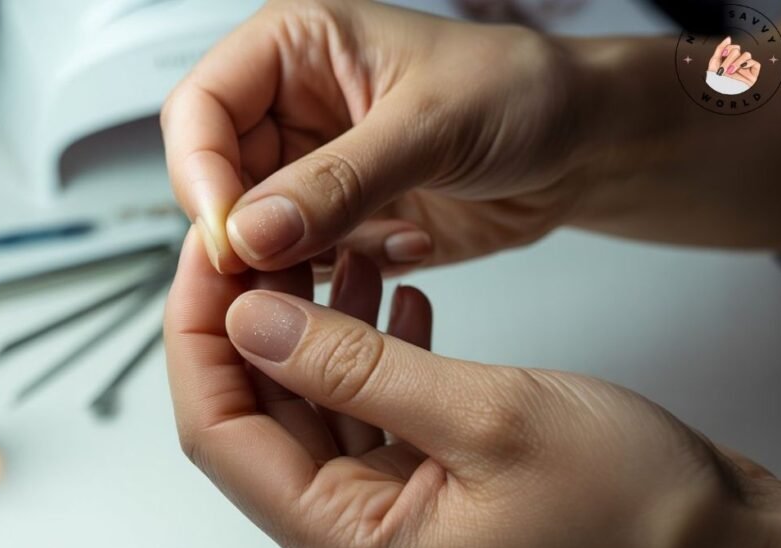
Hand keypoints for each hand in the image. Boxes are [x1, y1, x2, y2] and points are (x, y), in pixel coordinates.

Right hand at [162, 0, 590, 275]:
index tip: (230, 235)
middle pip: (216, 177)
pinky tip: (410, 238)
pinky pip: (304, 261)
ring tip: (387, 234)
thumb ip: (339, 180)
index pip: (201, 108)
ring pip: (255, 230)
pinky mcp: (337, 219)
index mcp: (295, 47)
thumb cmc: (521, 92)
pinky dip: (347, 267)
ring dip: (307, 254)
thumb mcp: (432, 124)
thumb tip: (252, 229)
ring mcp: (311, 168)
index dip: (201, 173)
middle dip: (251, 230)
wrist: (579, 146)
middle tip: (290, 264)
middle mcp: (292, 107)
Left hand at [165, 228, 780, 547]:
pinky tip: (398, 302)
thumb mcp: (485, 418)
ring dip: (317, 326)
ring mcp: (391, 508)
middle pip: (257, 413)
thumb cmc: (637, 518)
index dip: (199, 335)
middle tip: (267, 241)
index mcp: (350, 539)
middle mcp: (356, 533)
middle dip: (254, 317)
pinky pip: (369, 410)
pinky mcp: (428, 482)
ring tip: (338, 256)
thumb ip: (357, 369)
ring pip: (313, 403)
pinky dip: (374, 351)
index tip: (209, 258)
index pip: (219, 431)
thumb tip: (256, 321)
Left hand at [707, 36, 760, 87]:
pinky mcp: (753, 72)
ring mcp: (745, 67)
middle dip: (729, 59)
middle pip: (737, 50)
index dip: (728, 48)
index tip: (722, 55)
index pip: (732, 47)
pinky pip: (754, 62)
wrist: (721, 94)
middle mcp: (737, 62)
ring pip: (746, 54)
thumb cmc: (716, 81)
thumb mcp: (714, 63)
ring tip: (730, 71)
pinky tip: (740, 70)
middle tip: (723, 70)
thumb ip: (720, 49)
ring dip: (736, 62)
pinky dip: (746, 64)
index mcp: (728, 60)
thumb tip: (728, 38)